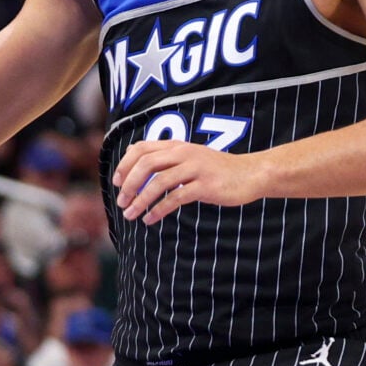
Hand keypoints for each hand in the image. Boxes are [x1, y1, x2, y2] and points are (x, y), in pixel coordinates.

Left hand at [112, 140, 272, 224]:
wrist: (250, 174)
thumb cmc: (216, 169)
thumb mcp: (189, 158)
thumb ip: (164, 160)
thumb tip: (133, 165)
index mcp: (177, 146)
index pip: (141, 148)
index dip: (124, 165)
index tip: (116, 183)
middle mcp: (184, 153)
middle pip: (146, 164)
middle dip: (128, 185)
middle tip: (121, 203)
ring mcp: (195, 168)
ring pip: (158, 182)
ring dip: (140, 201)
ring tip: (131, 215)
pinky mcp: (205, 185)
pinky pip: (175, 198)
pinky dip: (158, 210)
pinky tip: (150, 219)